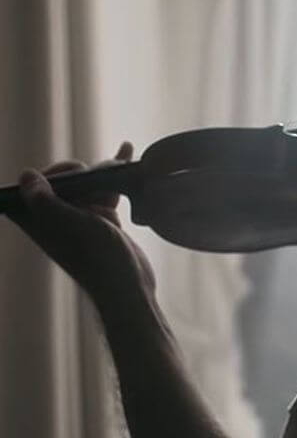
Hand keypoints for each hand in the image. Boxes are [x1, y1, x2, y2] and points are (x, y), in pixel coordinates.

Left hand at [7, 143, 157, 315]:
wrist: (129, 285)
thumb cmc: (97, 258)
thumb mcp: (71, 225)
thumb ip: (46, 201)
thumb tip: (26, 175)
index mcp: (41, 220)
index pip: (31, 187)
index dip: (48, 174)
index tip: (72, 173)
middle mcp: (57, 218)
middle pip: (64, 180)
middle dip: (84, 171)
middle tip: (99, 173)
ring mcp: (81, 218)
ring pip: (88, 183)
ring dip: (105, 171)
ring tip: (123, 164)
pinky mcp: (103, 220)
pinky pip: (107, 191)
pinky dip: (116, 175)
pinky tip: (126, 152)